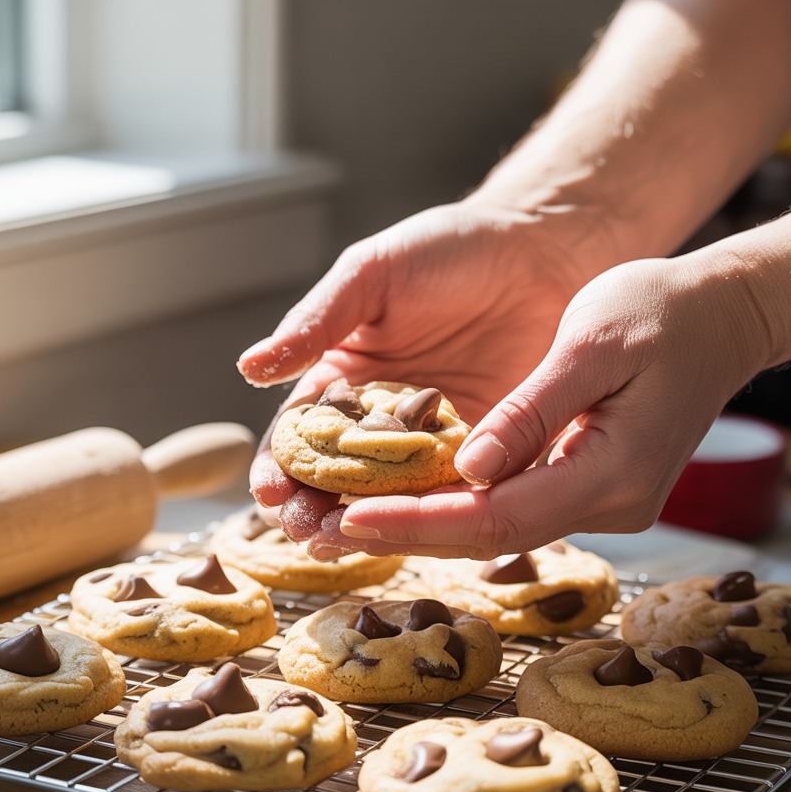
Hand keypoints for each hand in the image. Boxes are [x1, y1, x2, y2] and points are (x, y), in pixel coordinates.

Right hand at [238, 198, 597, 552]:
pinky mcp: (485, 455)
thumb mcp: (371, 276)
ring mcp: (433, 444)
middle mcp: (381, 422)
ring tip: (346, 542)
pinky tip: (421, 531)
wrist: (542, 249)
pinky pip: (454, 495)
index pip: (298, 437)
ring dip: (364, 526)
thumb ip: (316, 323)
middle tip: (308, 530)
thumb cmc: (449, 250)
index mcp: (343, 381)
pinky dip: (435, 518)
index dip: (278, 468)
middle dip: (312, 511)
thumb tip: (249, 368)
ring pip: (389, 501)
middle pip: (335, 482)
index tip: (270, 494)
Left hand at [301, 253, 771, 558]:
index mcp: (614, 472)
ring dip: (422, 527)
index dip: (419, 521)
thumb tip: (472, 468)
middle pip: (490, 537)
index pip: (498, 517)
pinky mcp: (590, 490)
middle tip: (322, 531)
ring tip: (342, 524)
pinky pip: (511, 510)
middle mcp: (611, 504)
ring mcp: (603, 504)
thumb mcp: (591, 344)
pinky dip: (455, 508)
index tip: (348, 518)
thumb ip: (532, 411)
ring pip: (496, 531)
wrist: (721, 318)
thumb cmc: (660, 312)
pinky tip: (404, 501)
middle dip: (405, 534)